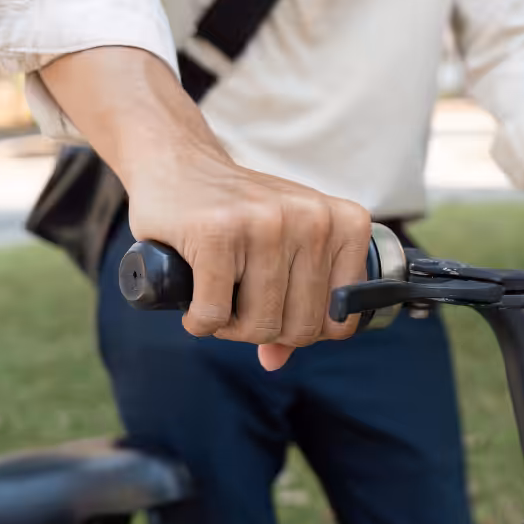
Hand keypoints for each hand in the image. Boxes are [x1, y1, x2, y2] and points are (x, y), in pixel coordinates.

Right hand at [40, 47, 369, 371]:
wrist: (179, 162)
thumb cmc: (239, 214)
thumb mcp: (284, 249)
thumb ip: (294, 304)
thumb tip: (276, 362)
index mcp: (344, 224)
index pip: (341, 321)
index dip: (307, 332)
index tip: (281, 314)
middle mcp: (313, 221)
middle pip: (300, 328)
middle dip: (265, 332)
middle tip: (241, 309)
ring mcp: (266, 224)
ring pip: (260, 325)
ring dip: (230, 329)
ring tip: (218, 300)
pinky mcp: (217, 232)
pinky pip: (215, 315)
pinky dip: (200, 322)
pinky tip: (194, 304)